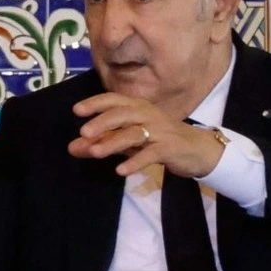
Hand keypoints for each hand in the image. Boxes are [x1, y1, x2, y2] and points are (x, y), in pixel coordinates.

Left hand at [69, 93, 224, 178]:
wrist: (199, 150)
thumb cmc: (159, 141)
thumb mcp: (129, 141)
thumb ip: (102, 141)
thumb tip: (72, 148)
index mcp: (138, 108)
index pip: (115, 100)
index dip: (96, 103)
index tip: (76, 110)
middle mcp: (149, 114)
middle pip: (123, 114)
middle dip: (102, 122)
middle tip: (83, 133)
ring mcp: (161, 130)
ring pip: (134, 133)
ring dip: (113, 142)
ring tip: (95, 153)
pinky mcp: (170, 148)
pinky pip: (151, 154)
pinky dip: (135, 161)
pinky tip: (121, 171)